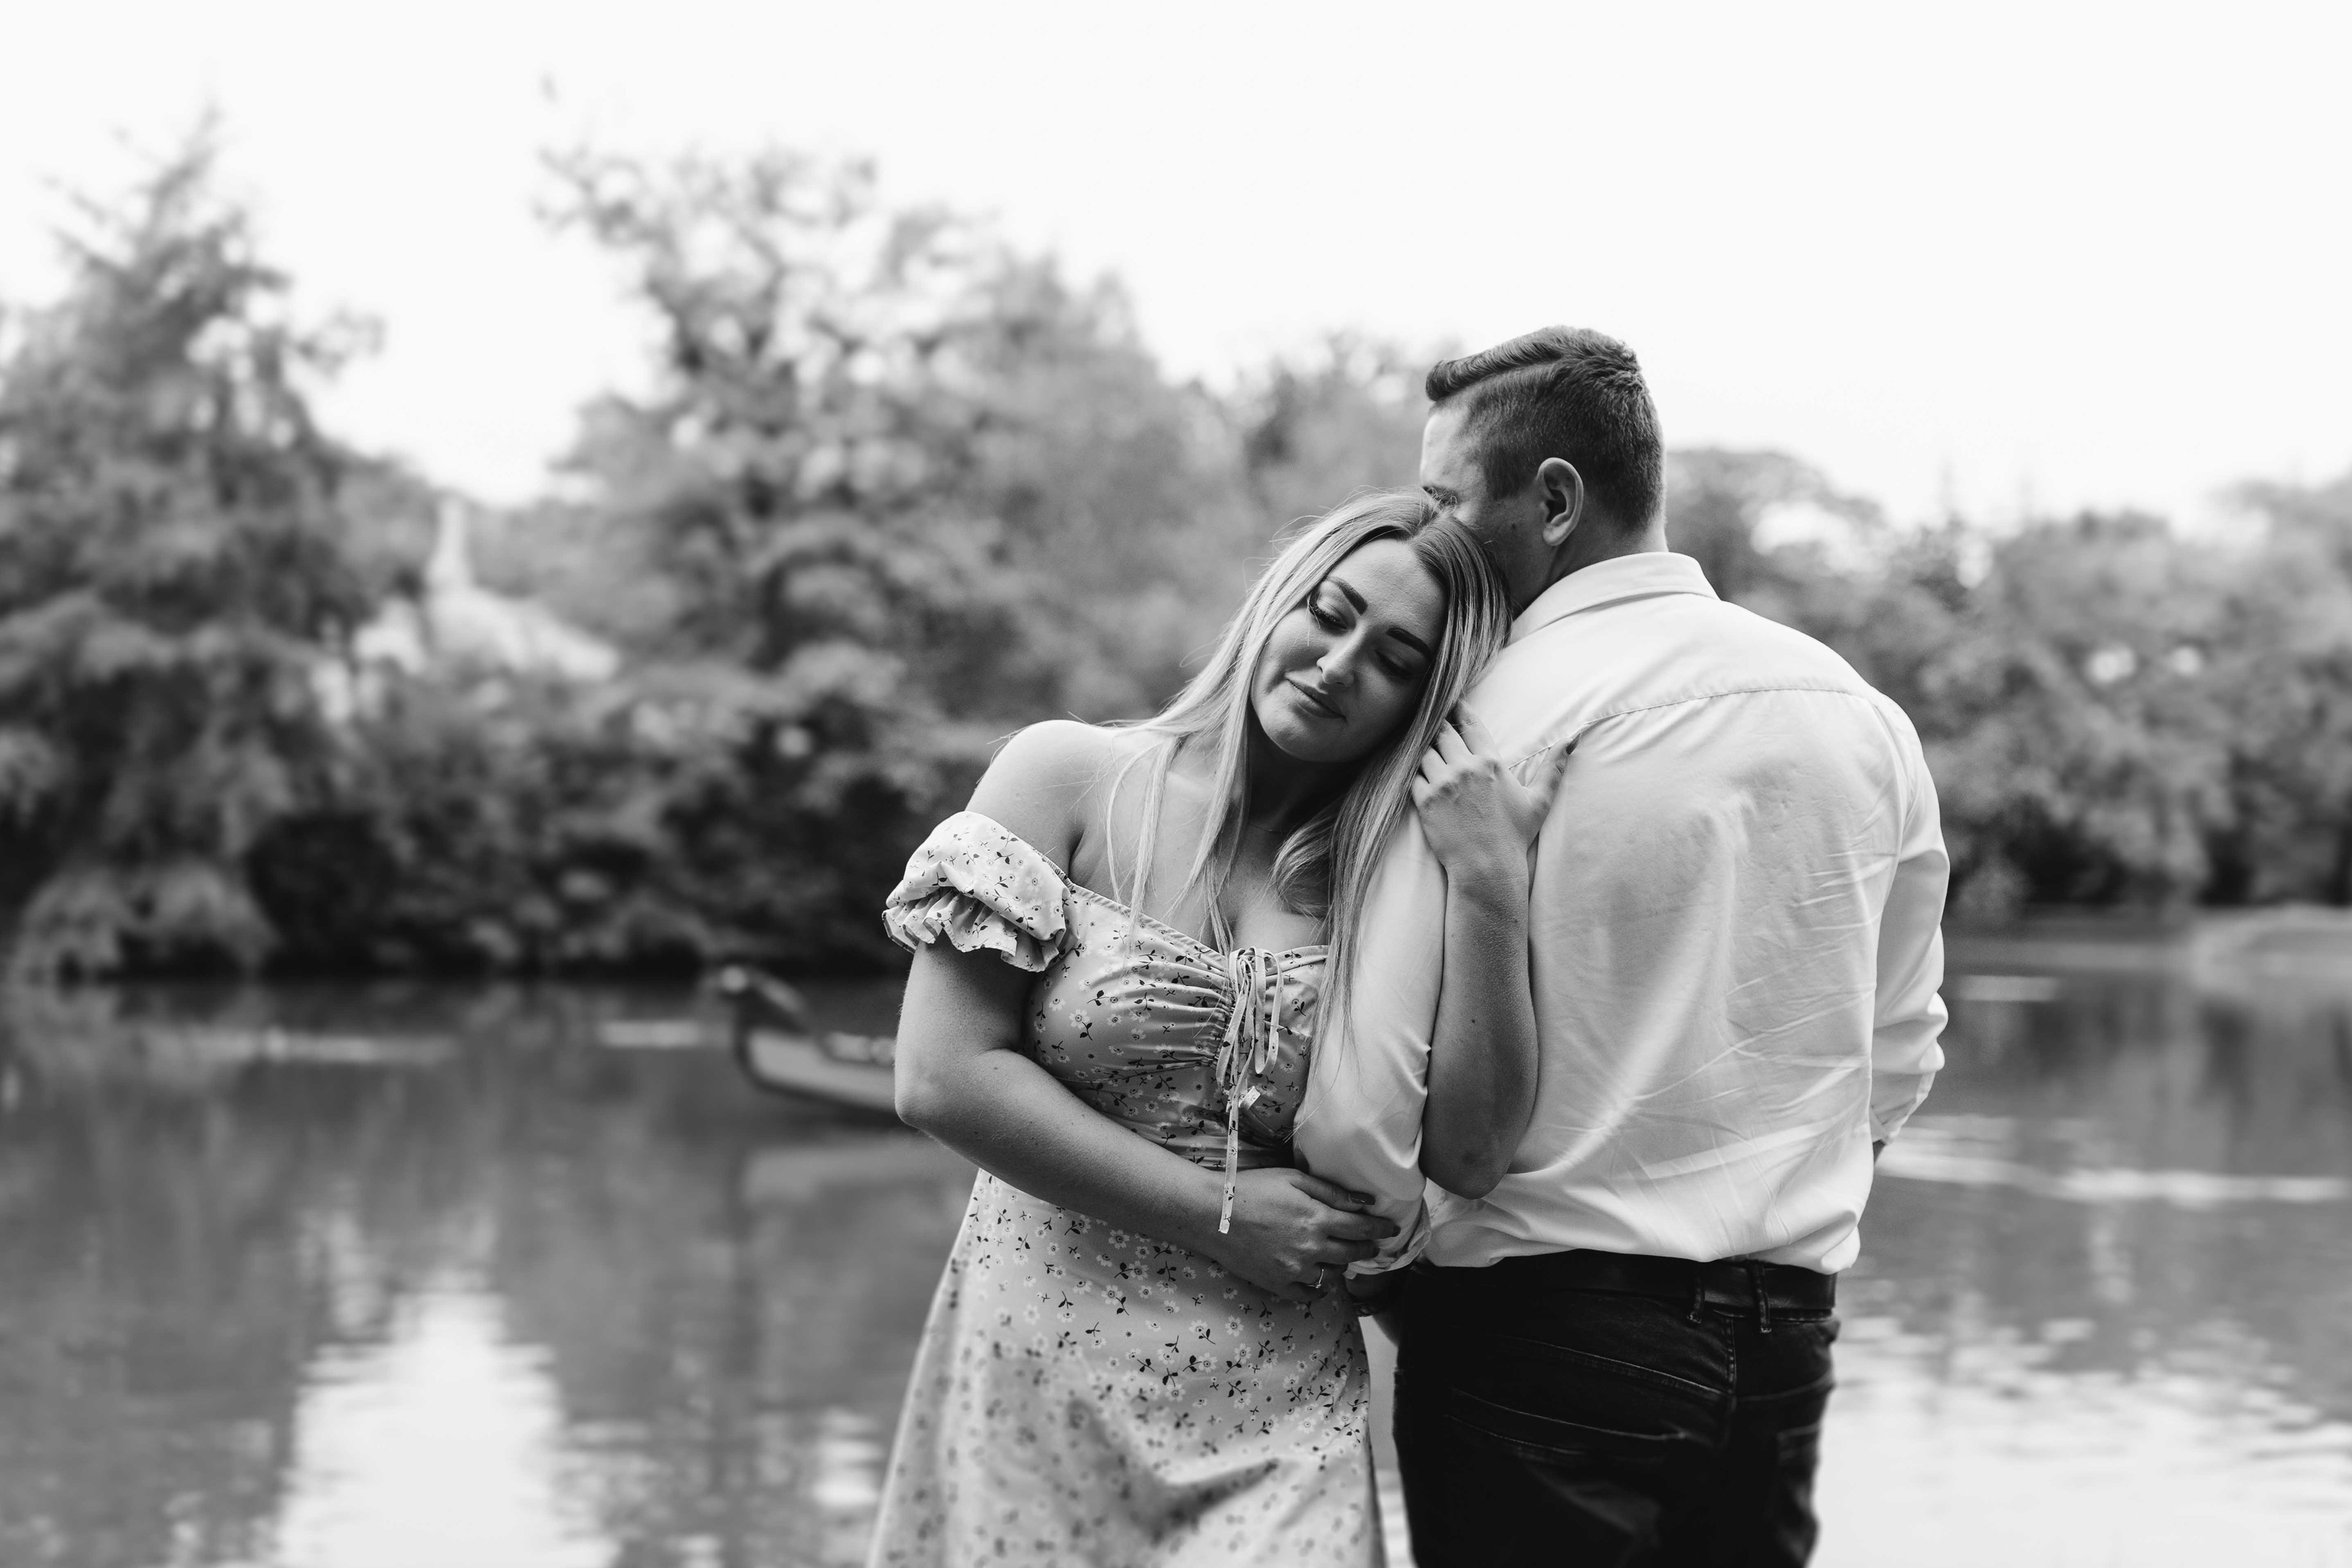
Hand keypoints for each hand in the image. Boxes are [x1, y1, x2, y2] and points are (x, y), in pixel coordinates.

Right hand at [1207, 1168, 1397, 1302]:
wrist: (1212, 1215)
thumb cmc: (1252, 1189)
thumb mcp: (1293, 1179)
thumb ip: (1332, 1192)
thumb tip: (1365, 1202)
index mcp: (1316, 1218)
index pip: (1361, 1229)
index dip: (1380, 1229)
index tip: (1391, 1229)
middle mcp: (1311, 1248)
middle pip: (1352, 1254)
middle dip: (1366, 1249)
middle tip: (1372, 1246)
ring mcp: (1294, 1270)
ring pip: (1332, 1275)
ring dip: (1340, 1265)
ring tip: (1338, 1256)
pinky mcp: (1278, 1284)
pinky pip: (1309, 1294)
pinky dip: (1318, 1288)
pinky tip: (1318, 1276)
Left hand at [1410, 709, 1573, 882]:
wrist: (1488, 867)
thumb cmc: (1514, 835)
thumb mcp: (1539, 800)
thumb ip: (1554, 766)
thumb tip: (1574, 738)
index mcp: (1490, 763)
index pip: (1469, 724)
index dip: (1458, 709)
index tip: (1451, 702)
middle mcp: (1465, 768)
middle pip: (1442, 733)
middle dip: (1438, 727)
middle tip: (1433, 724)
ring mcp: (1443, 784)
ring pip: (1424, 752)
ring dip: (1424, 750)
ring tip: (1425, 752)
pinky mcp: (1425, 801)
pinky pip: (1412, 776)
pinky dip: (1414, 773)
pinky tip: (1418, 776)